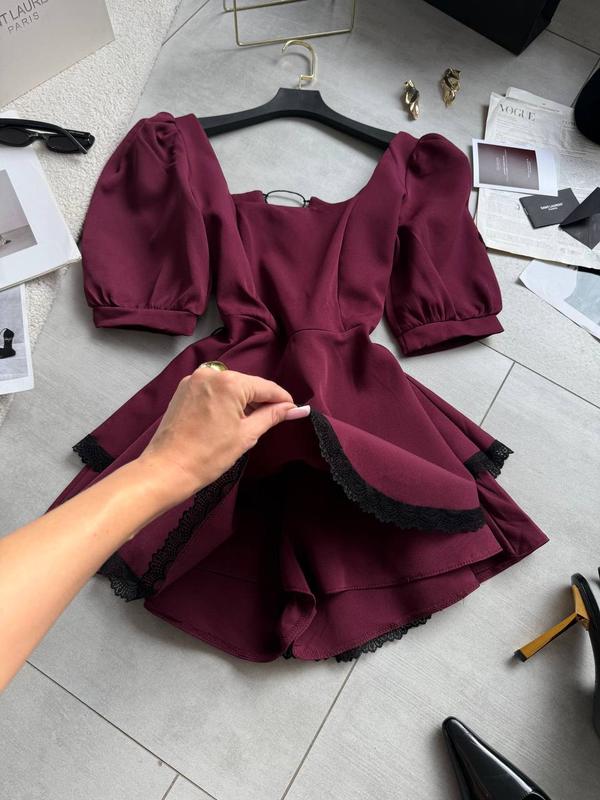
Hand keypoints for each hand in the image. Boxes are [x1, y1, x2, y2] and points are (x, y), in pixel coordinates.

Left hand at [135, 367, 309, 505]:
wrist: (167, 469)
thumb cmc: (207, 456)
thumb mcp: (246, 435)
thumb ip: (272, 416)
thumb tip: (297, 409)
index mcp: (229, 382)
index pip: (266, 387)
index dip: (282, 401)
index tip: (294, 411)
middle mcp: (210, 373)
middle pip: (247, 384)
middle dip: (260, 401)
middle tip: (272, 421)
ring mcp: (194, 380)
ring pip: (229, 387)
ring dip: (242, 401)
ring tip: (247, 424)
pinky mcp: (184, 390)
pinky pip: (213, 390)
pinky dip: (224, 401)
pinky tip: (227, 420)